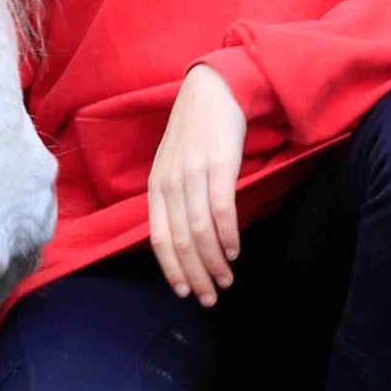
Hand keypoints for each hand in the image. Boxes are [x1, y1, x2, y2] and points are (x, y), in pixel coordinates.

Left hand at [147, 63, 247, 306]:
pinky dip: (228, 235)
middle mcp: (170, 184)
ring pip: (201, 231)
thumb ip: (175, 201)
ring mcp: (193, 174)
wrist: (212, 93)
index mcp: (156, 187)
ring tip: (227, 279)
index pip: (159, 238)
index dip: (172, 269)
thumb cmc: (195, 135)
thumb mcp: (173, 168)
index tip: (185, 292)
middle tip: (210, 298)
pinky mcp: (219, 165)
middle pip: (181, 241)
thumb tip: (185, 241)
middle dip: (196, 275)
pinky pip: (222, 209)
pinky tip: (234, 250)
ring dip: (214, 262)